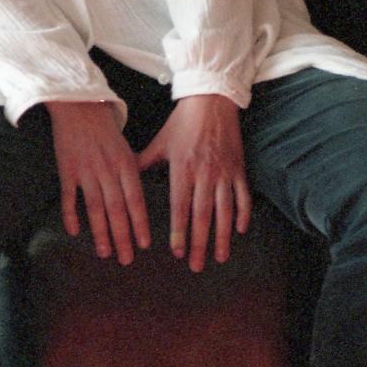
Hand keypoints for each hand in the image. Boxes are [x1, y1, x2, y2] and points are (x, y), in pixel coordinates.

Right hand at [45, 101, 150, 265]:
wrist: (79, 106)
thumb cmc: (106, 129)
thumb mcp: (126, 148)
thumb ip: (133, 173)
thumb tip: (139, 200)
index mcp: (126, 164)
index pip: (136, 200)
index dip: (140, 224)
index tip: (143, 245)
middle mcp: (107, 170)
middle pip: (117, 209)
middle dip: (123, 237)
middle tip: (126, 259)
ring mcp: (86, 171)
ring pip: (95, 208)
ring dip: (100, 233)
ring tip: (105, 252)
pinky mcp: (66, 169)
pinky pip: (69, 197)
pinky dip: (71, 215)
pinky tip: (74, 232)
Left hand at [137, 94, 250, 271]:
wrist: (212, 101)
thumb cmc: (182, 123)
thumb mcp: (160, 142)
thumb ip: (144, 163)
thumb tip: (124, 179)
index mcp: (183, 168)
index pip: (180, 207)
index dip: (179, 231)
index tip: (176, 252)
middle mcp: (205, 173)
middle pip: (202, 215)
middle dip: (199, 243)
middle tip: (196, 266)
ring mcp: (224, 172)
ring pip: (225, 211)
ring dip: (222, 236)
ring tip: (220, 257)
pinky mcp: (238, 168)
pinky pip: (243, 196)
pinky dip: (243, 214)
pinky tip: (239, 231)